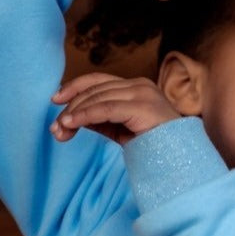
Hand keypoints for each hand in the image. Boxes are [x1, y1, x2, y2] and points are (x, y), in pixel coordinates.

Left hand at [50, 72, 180, 145]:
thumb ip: (100, 119)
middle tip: (55, 127)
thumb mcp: (120, 128)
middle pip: (95, 89)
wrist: (179, 155)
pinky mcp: (140, 106)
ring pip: (97, 98)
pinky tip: (71, 124)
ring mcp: (141, 93)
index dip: (74, 87)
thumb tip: (70, 117)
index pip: (98, 80)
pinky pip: (104, 109)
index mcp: (136, 86)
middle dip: (70, 107)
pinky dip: (84, 116)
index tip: (55, 99)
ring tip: (60, 129)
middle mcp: (139, 85)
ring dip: (74, 114)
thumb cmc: (153, 143)